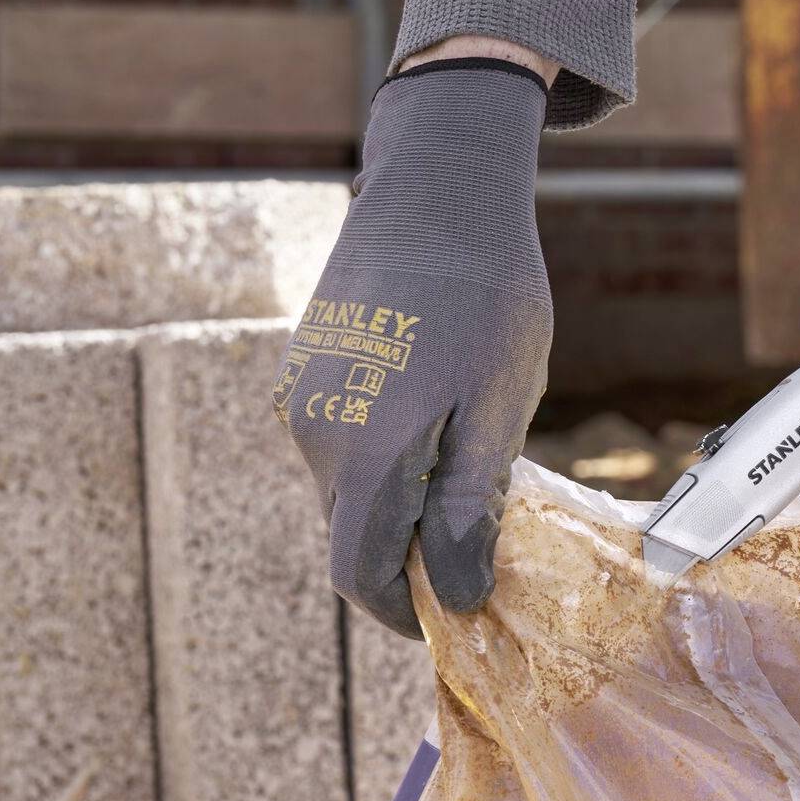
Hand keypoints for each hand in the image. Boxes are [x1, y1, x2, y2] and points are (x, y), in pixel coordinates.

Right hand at [277, 56, 552, 634]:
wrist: (438, 186)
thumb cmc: (488, 296)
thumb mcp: (499, 409)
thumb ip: (471, 508)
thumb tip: (456, 597)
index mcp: (365, 454)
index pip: (359, 574)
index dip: (402, 613)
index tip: (452, 614)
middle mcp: (314, 434)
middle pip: (351, 535)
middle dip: (406, 558)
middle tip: (477, 546)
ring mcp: (299, 399)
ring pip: (345, 490)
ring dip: (396, 504)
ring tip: (466, 468)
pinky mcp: (302, 370)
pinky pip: (338, 444)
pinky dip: (381, 459)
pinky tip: (435, 420)